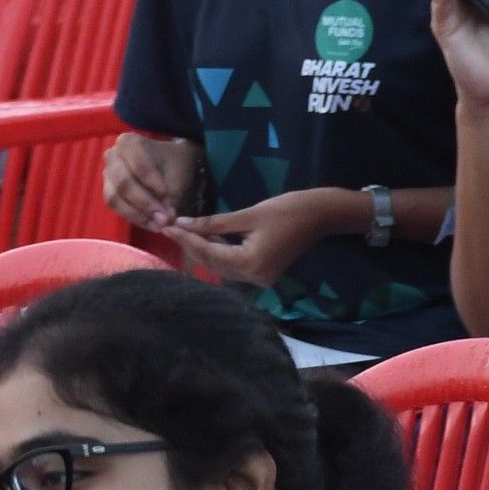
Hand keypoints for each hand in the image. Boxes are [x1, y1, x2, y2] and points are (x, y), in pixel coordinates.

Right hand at [103, 131, 199, 232]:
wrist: (172, 167)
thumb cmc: (175, 165)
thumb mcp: (178, 176)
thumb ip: (171, 197)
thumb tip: (165, 219)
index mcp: (129, 143)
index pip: (139, 165)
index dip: (153, 183)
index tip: (167, 196)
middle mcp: (112, 156)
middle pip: (124, 183)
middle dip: (144, 203)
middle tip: (163, 218)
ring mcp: (107, 175)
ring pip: (115, 198)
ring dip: (137, 214)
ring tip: (157, 225)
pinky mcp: (109, 192)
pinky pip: (115, 207)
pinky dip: (133, 217)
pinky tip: (149, 224)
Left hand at [169, 189, 347, 287]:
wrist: (321, 215)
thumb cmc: (287, 210)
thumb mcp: (248, 214)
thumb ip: (213, 223)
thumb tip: (183, 223)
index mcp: (249, 264)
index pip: (208, 253)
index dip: (186, 239)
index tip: (167, 226)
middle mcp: (253, 278)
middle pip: (212, 264)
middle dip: (192, 246)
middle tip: (171, 228)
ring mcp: (260, 279)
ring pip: (221, 268)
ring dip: (204, 251)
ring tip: (186, 231)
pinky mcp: (263, 274)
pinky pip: (234, 266)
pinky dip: (220, 253)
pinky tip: (209, 237)